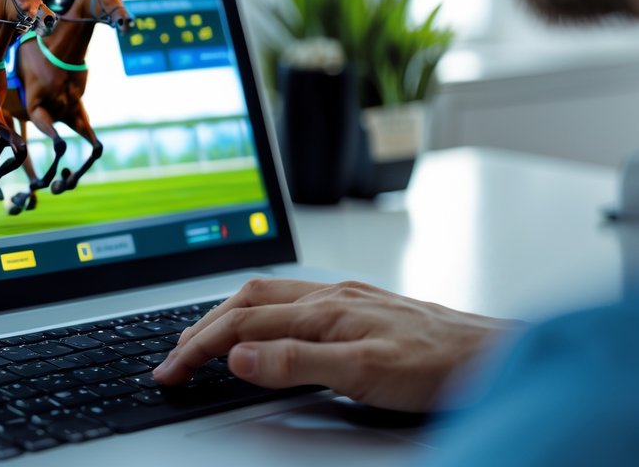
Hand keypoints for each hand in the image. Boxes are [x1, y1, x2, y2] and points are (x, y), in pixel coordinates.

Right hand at [152, 279, 518, 411]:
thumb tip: (239, 355)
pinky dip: (259, 310)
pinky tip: (265, 322)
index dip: (198, 348)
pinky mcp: (362, 307)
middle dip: (200, 327)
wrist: (499, 357)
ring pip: (268, 295)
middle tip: (172, 357)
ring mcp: (347, 298)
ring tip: (202, 335)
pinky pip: (293, 300)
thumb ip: (298, 363)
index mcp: (324, 308)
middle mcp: (331, 295)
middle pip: (245, 302)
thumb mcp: (365, 373)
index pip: (241, 325)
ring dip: (226, 313)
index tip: (170, 371)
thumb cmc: (443, 365)